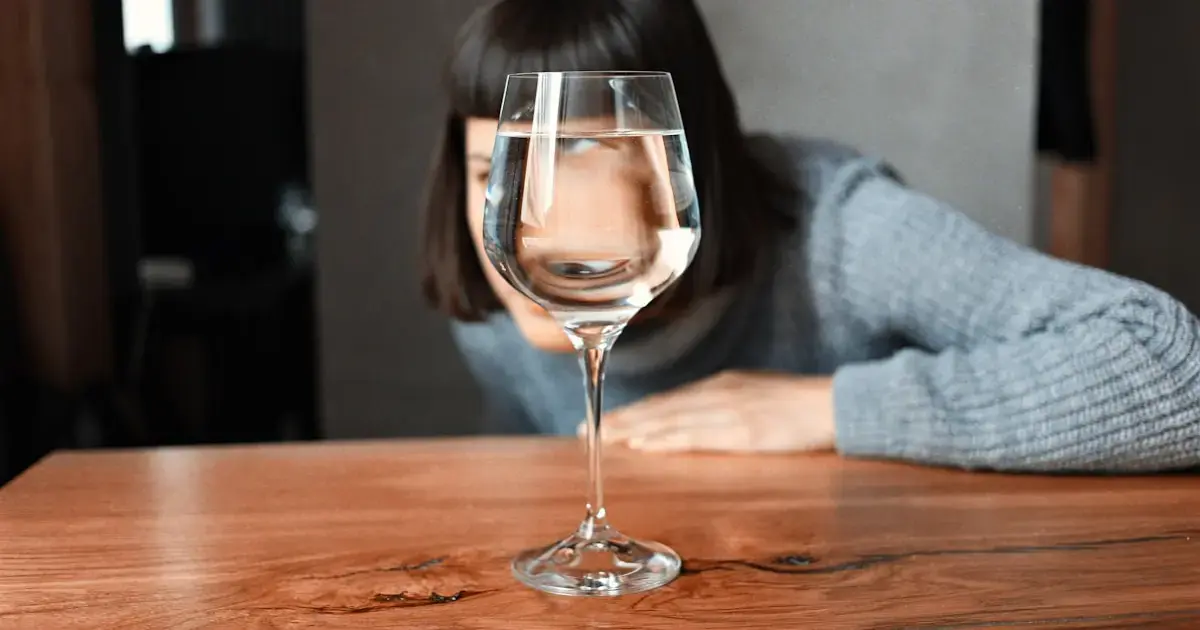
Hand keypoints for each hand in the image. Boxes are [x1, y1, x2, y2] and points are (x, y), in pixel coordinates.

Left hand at [584, 371, 835, 452]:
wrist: (836, 404)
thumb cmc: (800, 405)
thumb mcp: (755, 394)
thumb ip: (724, 404)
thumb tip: (696, 418)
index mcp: (720, 385)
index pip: (667, 401)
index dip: (634, 412)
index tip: (605, 420)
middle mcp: (716, 394)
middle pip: (659, 409)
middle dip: (622, 421)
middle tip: (586, 430)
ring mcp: (727, 411)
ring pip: (668, 421)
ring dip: (633, 431)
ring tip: (603, 439)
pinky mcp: (741, 431)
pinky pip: (693, 436)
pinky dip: (663, 440)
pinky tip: (642, 446)